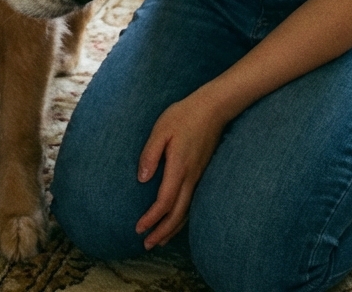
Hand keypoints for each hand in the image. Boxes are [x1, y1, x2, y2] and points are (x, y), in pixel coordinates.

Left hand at [135, 87, 228, 249]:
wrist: (213, 108)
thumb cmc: (183, 115)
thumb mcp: (161, 129)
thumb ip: (150, 154)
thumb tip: (142, 179)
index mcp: (179, 167)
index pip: (165, 202)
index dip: (152, 219)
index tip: (138, 229)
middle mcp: (191, 177)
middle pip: (177, 214)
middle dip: (162, 232)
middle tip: (146, 244)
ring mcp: (199, 176)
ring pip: (187, 212)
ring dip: (172, 229)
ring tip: (159, 240)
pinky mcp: (202, 173)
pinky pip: (192, 203)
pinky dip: (183, 218)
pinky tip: (176, 220)